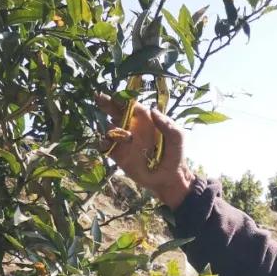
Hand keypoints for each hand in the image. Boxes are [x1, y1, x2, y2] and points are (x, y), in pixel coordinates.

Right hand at [97, 94, 193, 208]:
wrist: (168, 178)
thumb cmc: (175, 154)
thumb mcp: (177, 137)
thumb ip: (167, 124)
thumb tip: (153, 110)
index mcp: (144, 118)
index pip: (129, 104)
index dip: (121, 99)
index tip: (115, 97)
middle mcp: (130, 126)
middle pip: (113, 111)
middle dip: (105, 104)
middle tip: (99, 98)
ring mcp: (122, 140)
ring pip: (107, 128)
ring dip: (109, 128)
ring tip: (125, 137)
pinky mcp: (117, 154)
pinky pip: (104, 146)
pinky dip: (102, 143)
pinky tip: (107, 143)